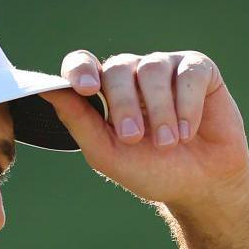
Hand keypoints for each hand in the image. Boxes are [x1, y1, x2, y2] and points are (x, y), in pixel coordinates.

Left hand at [40, 50, 248, 211]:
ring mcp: (166, 67)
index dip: (81, 70)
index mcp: (104, 91)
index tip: (87, 90)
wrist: (201, 184)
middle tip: (133, 138)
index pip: (82, 64)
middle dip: (124, 105)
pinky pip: (188, 74)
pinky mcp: (199, 70)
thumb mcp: (107, 153)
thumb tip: (47, 92)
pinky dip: (187, 107)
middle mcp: (132, 73)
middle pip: (118, 68)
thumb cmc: (150, 170)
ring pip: (153, 70)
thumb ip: (78, 122)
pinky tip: (188, 131)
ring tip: (168, 143)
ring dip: (159, 112)